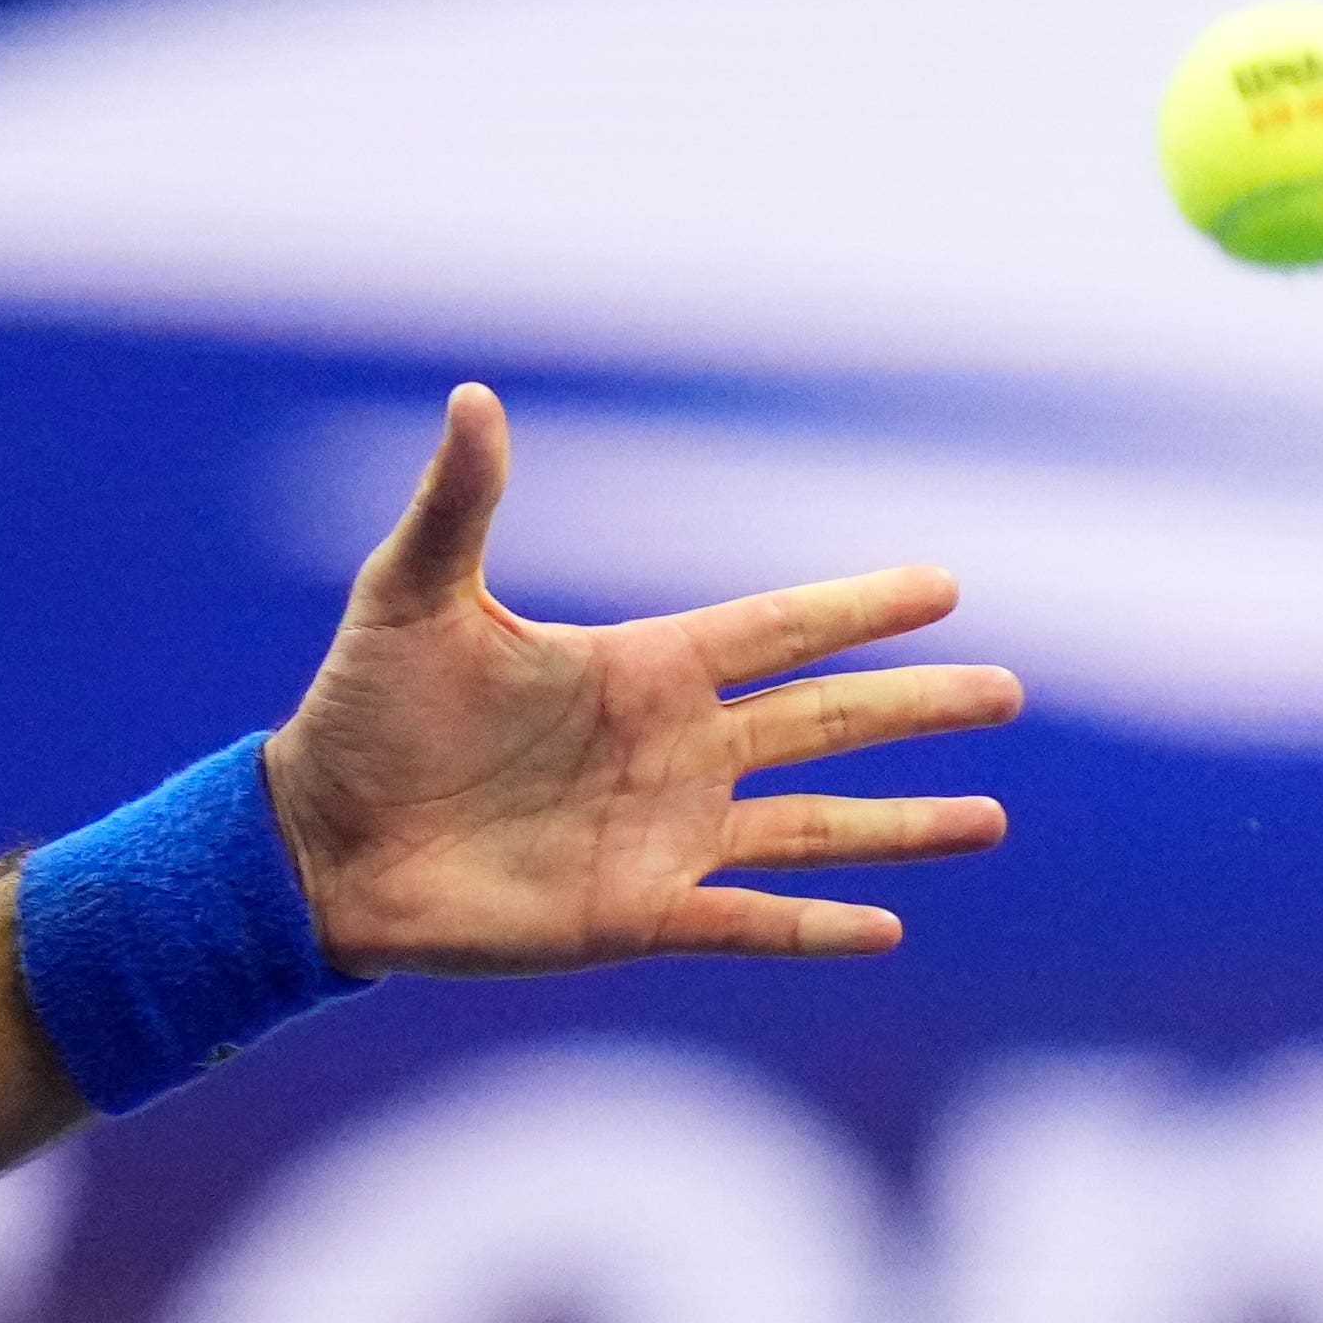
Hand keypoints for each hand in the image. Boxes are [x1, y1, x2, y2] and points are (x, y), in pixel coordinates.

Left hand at [264, 384, 1020, 976]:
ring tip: (989, 816)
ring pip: (815, 827)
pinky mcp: (637, 914)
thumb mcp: (411, 594)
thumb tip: (473, 395)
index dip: (858, 606)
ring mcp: (663, 835)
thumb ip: (460, 504)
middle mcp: (671, 749)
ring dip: (901, 823)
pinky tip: (887, 927)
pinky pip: (749, 920)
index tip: (944, 584)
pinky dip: (817, 926)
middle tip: (1005, 689)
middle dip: (914, 706)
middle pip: (824, 720)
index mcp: (637, 667)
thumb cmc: (363, 711)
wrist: (317, 842)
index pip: (776, 627)